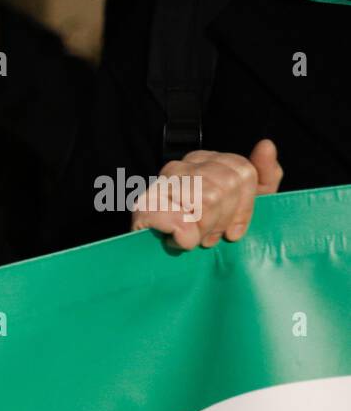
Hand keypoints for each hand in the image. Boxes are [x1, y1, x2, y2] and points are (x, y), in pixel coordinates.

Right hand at [132, 139, 282, 249]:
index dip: (244, 206)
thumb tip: (266, 144)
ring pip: (207, 201)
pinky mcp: (144, 207)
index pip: (242, 171)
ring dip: (203, 230)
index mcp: (205, 161)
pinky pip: (181, 219)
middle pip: (226, 186)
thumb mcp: (244, 206)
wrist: (159, 266)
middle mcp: (181, 166)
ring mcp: (160, 184)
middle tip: (210, 237)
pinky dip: (185, 238)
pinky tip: (178, 241)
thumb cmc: (203, 234)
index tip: (234, 229)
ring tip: (195, 238)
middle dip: (222, 219)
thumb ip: (263, 176)